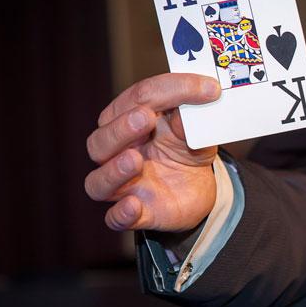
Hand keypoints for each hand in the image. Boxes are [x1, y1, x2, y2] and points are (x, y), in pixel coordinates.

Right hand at [85, 73, 221, 231]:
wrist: (201, 187)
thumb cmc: (187, 149)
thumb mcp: (197, 130)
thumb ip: (192, 120)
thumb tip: (191, 107)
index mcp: (129, 120)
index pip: (138, 98)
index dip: (170, 90)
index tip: (207, 88)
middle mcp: (117, 152)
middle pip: (101, 140)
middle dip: (121, 128)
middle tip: (144, 118)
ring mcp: (123, 185)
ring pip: (97, 181)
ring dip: (113, 169)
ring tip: (134, 159)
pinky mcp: (136, 213)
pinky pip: (116, 218)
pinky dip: (121, 213)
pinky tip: (133, 205)